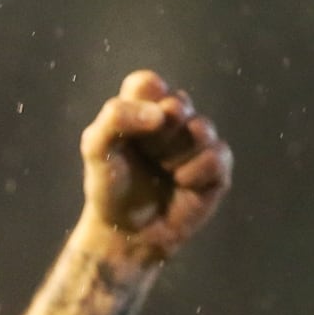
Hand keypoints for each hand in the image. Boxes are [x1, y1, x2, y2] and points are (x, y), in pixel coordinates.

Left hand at [80, 69, 232, 261]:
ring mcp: (197, 142)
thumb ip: (115, 119)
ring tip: (163, 172)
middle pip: (177, 103)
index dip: (143, 102)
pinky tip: (181, 184)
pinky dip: (194, 172)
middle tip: (145, 156)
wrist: (127, 231)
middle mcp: (172, 121)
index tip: (132, 129)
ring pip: (201, 127)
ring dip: (175, 154)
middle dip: (157, 134)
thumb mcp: (96, 149)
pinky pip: (216, 154)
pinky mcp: (216, 166)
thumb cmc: (109, 187)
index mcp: (141, 110)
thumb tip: (161, 114)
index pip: (148, 83)